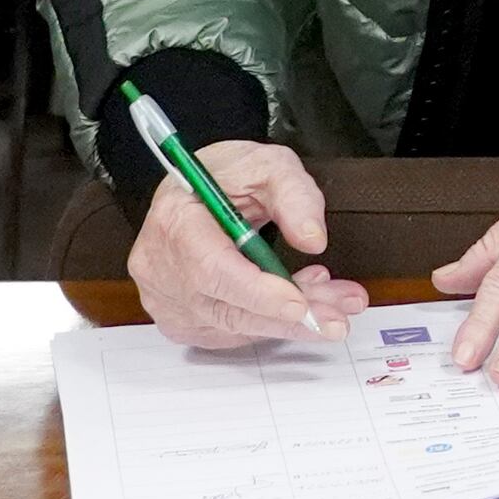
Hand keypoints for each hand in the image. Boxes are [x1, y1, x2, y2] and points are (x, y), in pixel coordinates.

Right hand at [124, 138, 368, 347]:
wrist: (196, 191)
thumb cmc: (226, 176)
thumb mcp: (269, 165)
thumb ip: (295, 196)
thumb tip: (312, 238)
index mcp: (175, 220)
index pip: (211, 268)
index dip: (256, 292)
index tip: (298, 304)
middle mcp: (161, 266)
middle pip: (227, 308)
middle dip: (289, 317)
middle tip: (337, 318)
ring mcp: (167, 299)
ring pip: (235, 326)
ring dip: (289, 322)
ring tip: (333, 305)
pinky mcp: (180, 319)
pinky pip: (231, 333)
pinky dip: (269, 323)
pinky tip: (301, 302)